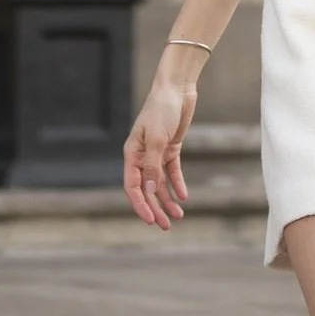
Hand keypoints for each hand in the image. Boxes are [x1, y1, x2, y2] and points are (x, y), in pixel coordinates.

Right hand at [123, 54, 201, 230]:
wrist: (177, 89)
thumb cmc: (162, 110)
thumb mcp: (157, 140)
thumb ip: (153, 166)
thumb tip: (149, 191)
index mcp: (132, 154)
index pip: (133, 187)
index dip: (140, 205)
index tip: (150, 220)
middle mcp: (142, 156)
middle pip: (147, 189)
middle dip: (156, 208)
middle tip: (166, 226)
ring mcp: (156, 153)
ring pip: (160, 183)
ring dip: (167, 200)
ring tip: (178, 216)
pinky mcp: (170, 148)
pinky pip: (172, 171)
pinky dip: (177, 184)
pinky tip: (183, 197)